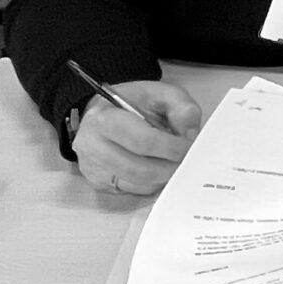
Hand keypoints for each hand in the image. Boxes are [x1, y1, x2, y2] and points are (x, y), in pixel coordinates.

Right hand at [73, 81, 201, 195]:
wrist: (104, 113)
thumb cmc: (133, 102)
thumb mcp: (160, 93)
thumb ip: (180, 107)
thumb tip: (189, 134)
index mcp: (105, 119)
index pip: (143, 141)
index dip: (171, 147)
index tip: (189, 147)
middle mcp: (92, 146)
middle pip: (139, 169)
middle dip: (170, 167)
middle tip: (187, 160)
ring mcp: (93, 168)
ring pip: (137, 184)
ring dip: (163, 176)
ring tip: (174, 162)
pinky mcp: (98, 183)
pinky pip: (132, 190)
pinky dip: (151, 183)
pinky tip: (158, 168)